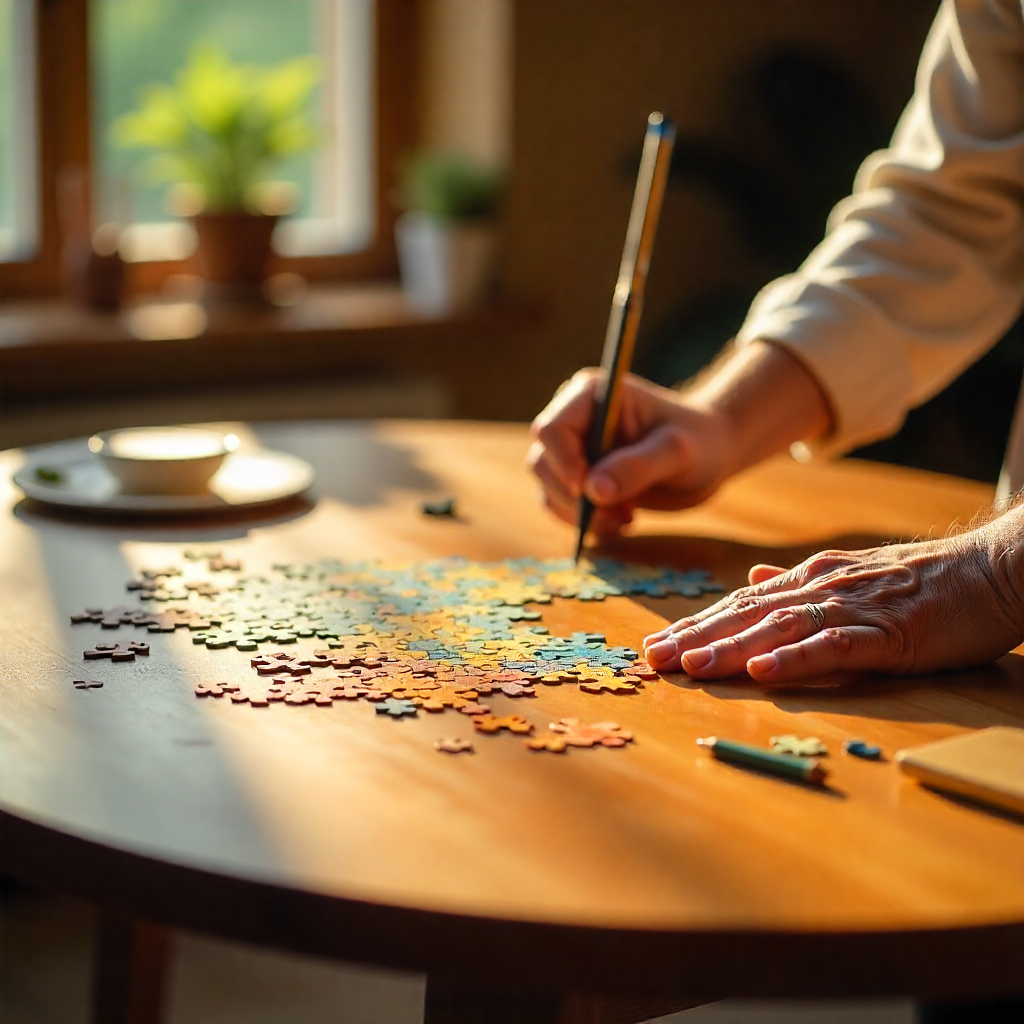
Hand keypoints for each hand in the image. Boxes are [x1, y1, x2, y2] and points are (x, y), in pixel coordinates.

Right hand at [526, 369, 733, 535]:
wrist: (709, 455)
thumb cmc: (700, 442)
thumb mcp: (678, 453)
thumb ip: (638, 467)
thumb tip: (591, 490)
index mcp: (592, 395)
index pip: (552, 429)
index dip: (564, 463)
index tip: (589, 491)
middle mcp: (574, 419)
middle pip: (542, 462)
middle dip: (574, 496)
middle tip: (619, 511)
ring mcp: (573, 450)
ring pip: (548, 488)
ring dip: (582, 514)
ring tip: (626, 515)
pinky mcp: (577, 477)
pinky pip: (560, 506)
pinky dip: (587, 522)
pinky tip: (623, 518)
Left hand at [643, 507, 1023, 682]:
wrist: (992, 569)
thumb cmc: (922, 581)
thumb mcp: (850, 577)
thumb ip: (797, 584)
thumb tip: (752, 582)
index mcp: (809, 580)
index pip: (739, 604)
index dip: (696, 624)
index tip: (657, 644)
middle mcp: (821, 589)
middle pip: (747, 615)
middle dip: (696, 637)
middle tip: (652, 660)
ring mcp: (853, 609)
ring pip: (780, 629)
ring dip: (732, 647)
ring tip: (692, 667)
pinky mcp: (889, 633)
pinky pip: (835, 647)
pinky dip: (796, 658)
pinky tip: (764, 671)